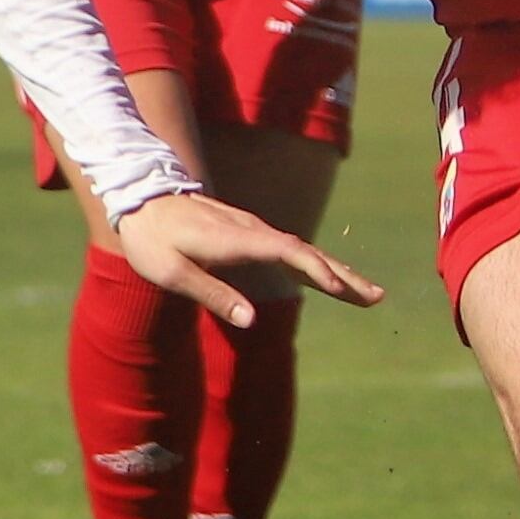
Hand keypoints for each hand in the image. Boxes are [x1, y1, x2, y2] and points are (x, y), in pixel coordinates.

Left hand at [116, 192, 383, 329]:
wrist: (141, 198)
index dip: (316, 270)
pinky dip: (318, 266)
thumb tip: (250, 320)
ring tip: (368, 294)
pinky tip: (332, 280)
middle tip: (378, 297)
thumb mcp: (171, 273)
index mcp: (235, 239)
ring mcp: (254, 230)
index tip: (341, 289)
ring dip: (338, 272)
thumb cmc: (152, 240)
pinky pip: (293, 250)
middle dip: (344, 275)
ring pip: (304, 251)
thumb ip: (211, 294)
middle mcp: (252, 231)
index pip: (288, 252)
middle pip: (307, 252)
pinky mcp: (251, 234)